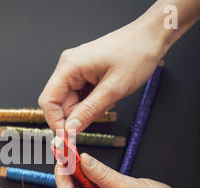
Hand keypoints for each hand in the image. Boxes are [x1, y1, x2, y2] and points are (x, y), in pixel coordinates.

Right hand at [38, 16, 166, 133]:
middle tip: (96, 118)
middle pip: (60, 103)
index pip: (48, 101)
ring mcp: (76, 70)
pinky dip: (93, 102)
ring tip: (109, 99)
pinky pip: (82, 96)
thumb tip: (70, 129)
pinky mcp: (85, 74)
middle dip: (77, 115)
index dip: (56, 122)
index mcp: (69, 66)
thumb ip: (89, 111)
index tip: (67, 137)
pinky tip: (108, 96)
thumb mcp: (113, 89)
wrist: (151, 37)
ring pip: (72, 102)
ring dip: (88, 109)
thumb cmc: (136, 53)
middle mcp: (68, 67)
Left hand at [54, 153, 198, 187]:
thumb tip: (84, 161)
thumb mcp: (131, 187)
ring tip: (80, 161)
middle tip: (70, 156)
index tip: (62, 157)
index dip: (62, 175)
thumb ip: (103, 174)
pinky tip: (91, 173)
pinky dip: (87, 186)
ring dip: (76, 180)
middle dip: (66, 177)